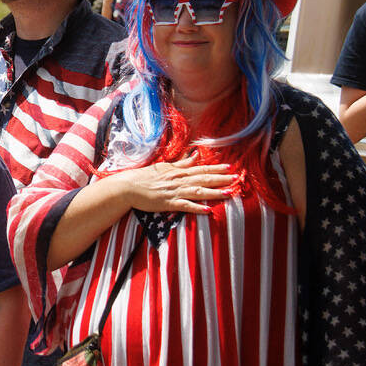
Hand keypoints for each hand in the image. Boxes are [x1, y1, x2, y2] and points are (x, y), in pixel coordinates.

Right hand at [111, 155, 234, 213]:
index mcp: (179, 171)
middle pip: (204, 179)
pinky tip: (208, 210)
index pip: (202, 169)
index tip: (231, 168)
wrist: (128, 186)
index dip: (217, 168)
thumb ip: (182, 163)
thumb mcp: (165, 166)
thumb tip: (195, 155)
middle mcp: (179, 180)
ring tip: (229, 194)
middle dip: (221, 179)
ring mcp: (174, 192)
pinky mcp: (168, 203)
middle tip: (237, 179)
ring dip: (214, 192)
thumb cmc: (145, 177)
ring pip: (198, 191)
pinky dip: (197, 208)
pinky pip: (185, 206)